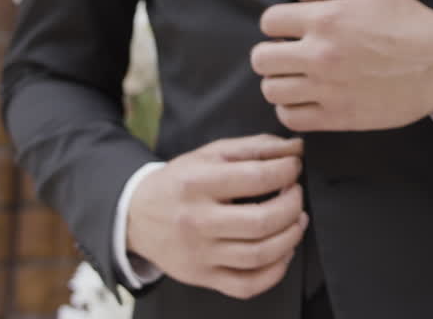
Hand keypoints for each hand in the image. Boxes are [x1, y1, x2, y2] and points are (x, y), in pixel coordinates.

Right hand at [126, 134, 306, 298]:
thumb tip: (296, 148)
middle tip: (296, 194)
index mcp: (196, 184)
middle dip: (293, 205)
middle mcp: (196, 222)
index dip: (287, 171)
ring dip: (291, 236)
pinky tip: (282, 251)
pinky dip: (276, 270)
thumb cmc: (180, 182)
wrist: (135, 217)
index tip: (293, 166)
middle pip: (262, 221)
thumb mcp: (211, 154)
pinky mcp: (203, 277)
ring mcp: (199, 254)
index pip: (257, 178)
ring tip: (297, 220)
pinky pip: (248, 285)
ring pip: (260, 255)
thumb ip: (255, 147)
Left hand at [253, 0, 432, 131]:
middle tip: (289, 56)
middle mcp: (320, 54)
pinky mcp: (338, 117)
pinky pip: (291, 118)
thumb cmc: (409, 23)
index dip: (277, 25)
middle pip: (261, 59)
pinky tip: (306, 100)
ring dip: (280, 83)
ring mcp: (327, 88)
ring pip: (271, 91)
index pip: (269, 22)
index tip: (290, 31)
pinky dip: (291, 110)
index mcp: (326, 19)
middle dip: (271, 54)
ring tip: (297, 80)